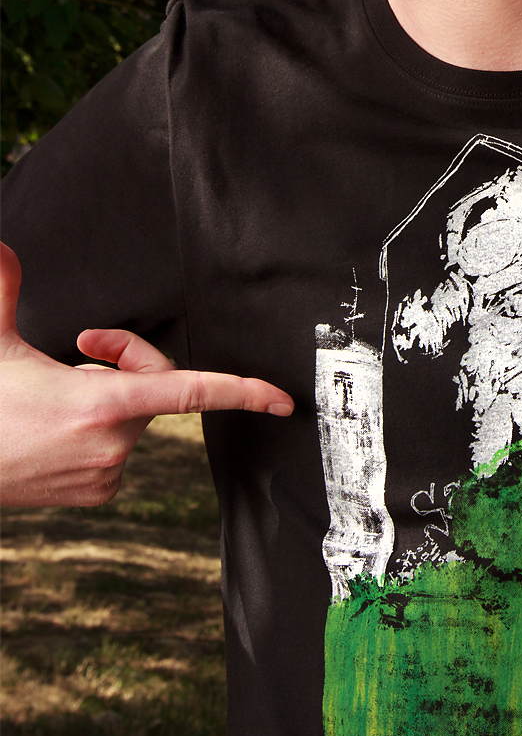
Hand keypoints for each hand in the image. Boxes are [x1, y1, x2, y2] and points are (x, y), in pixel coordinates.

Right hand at [0, 239, 293, 507]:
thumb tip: (3, 245)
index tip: (279, 399)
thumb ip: (4, 290)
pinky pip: (117, 444)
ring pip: (133, 415)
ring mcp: (106, 471)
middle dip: (126, 358)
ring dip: (108, 393)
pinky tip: (59, 424)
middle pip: (151, 385)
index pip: (191, 393)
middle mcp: (112, 442)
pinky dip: (100, 427)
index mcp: (102, 405)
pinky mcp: (97, 490)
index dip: (241, 392)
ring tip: (59, 391)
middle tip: (83, 345)